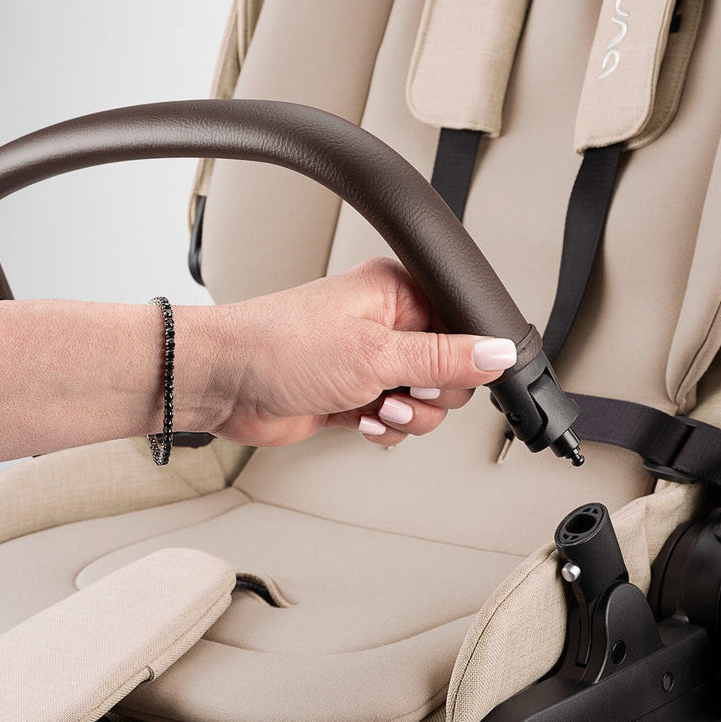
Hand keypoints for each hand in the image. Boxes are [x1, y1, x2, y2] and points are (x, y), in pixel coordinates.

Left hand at [209, 257, 517, 446]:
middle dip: (429, 394)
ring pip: (424, 402)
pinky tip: (360, 419)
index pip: (461, 328)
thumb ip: (443, 358)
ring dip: (405, 416)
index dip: (460, 360)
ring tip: (375, 407)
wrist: (223, 383)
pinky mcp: (355, 393)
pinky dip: (384, 427)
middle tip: (400, 390)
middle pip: (449, 372)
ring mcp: (370, 362)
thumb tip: (496, 353)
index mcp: (397, 294)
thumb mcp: (374, 353)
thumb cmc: (280, 347)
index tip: (440, 378)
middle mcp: (387, 325)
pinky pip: (395, 418)